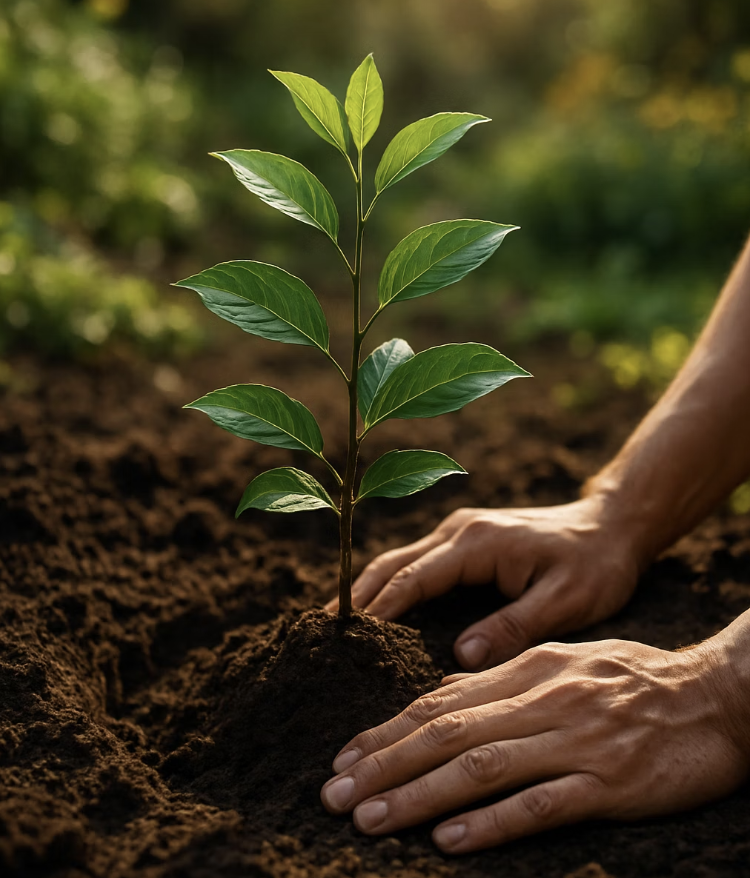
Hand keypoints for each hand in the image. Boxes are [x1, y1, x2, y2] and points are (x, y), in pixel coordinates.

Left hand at [320, 637, 749, 852]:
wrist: (715, 696)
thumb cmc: (635, 678)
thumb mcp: (565, 661)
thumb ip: (507, 677)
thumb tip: (446, 696)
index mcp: (529, 670)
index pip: (440, 702)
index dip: (388, 731)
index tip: (346, 758)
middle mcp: (543, 700)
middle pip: (447, 733)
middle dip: (384, 765)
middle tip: (335, 795)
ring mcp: (574, 742)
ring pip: (481, 768)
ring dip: (419, 795)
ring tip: (370, 821)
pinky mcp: (608, 784)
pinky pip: (540, 804)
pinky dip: (491, 822)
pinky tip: (450, 841)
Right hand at [326, 497, 641, 668]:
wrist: (613, 526)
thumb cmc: (595, 565)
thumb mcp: (566, 601)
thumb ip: (514, 626)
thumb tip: (463, 657)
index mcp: (477, 543)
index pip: (412, 579)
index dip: (378, 611)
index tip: (345, 641)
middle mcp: (459, 531)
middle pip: (391, 564)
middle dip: (357, 598)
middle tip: (323, 637)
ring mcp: (460, 533)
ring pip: (398, 560)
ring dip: (368, 591)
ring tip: (339, 630)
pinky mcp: (465, 541)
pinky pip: (415, 563)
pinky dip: (390, 586)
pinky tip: (380, 613)